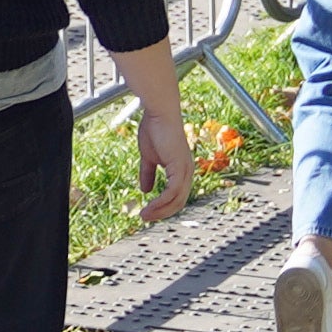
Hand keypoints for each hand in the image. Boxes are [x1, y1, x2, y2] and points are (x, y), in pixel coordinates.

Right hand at [130, 84, 195, 221]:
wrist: (159, 113)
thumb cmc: (154, 129)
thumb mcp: (149, 157)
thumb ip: (148, 173)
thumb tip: (145, 190)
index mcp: (181, 168)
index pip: (176, 195)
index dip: (163, 206)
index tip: (148, 211)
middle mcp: (187, 171)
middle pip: (179, 202)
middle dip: (162, 213)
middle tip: (145, 218)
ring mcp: (185, 170)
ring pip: (176, 200)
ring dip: (160, 211)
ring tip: (144, 216)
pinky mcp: (180, 167)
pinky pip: (171, 193)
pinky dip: (160, 202)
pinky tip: (149, 206)